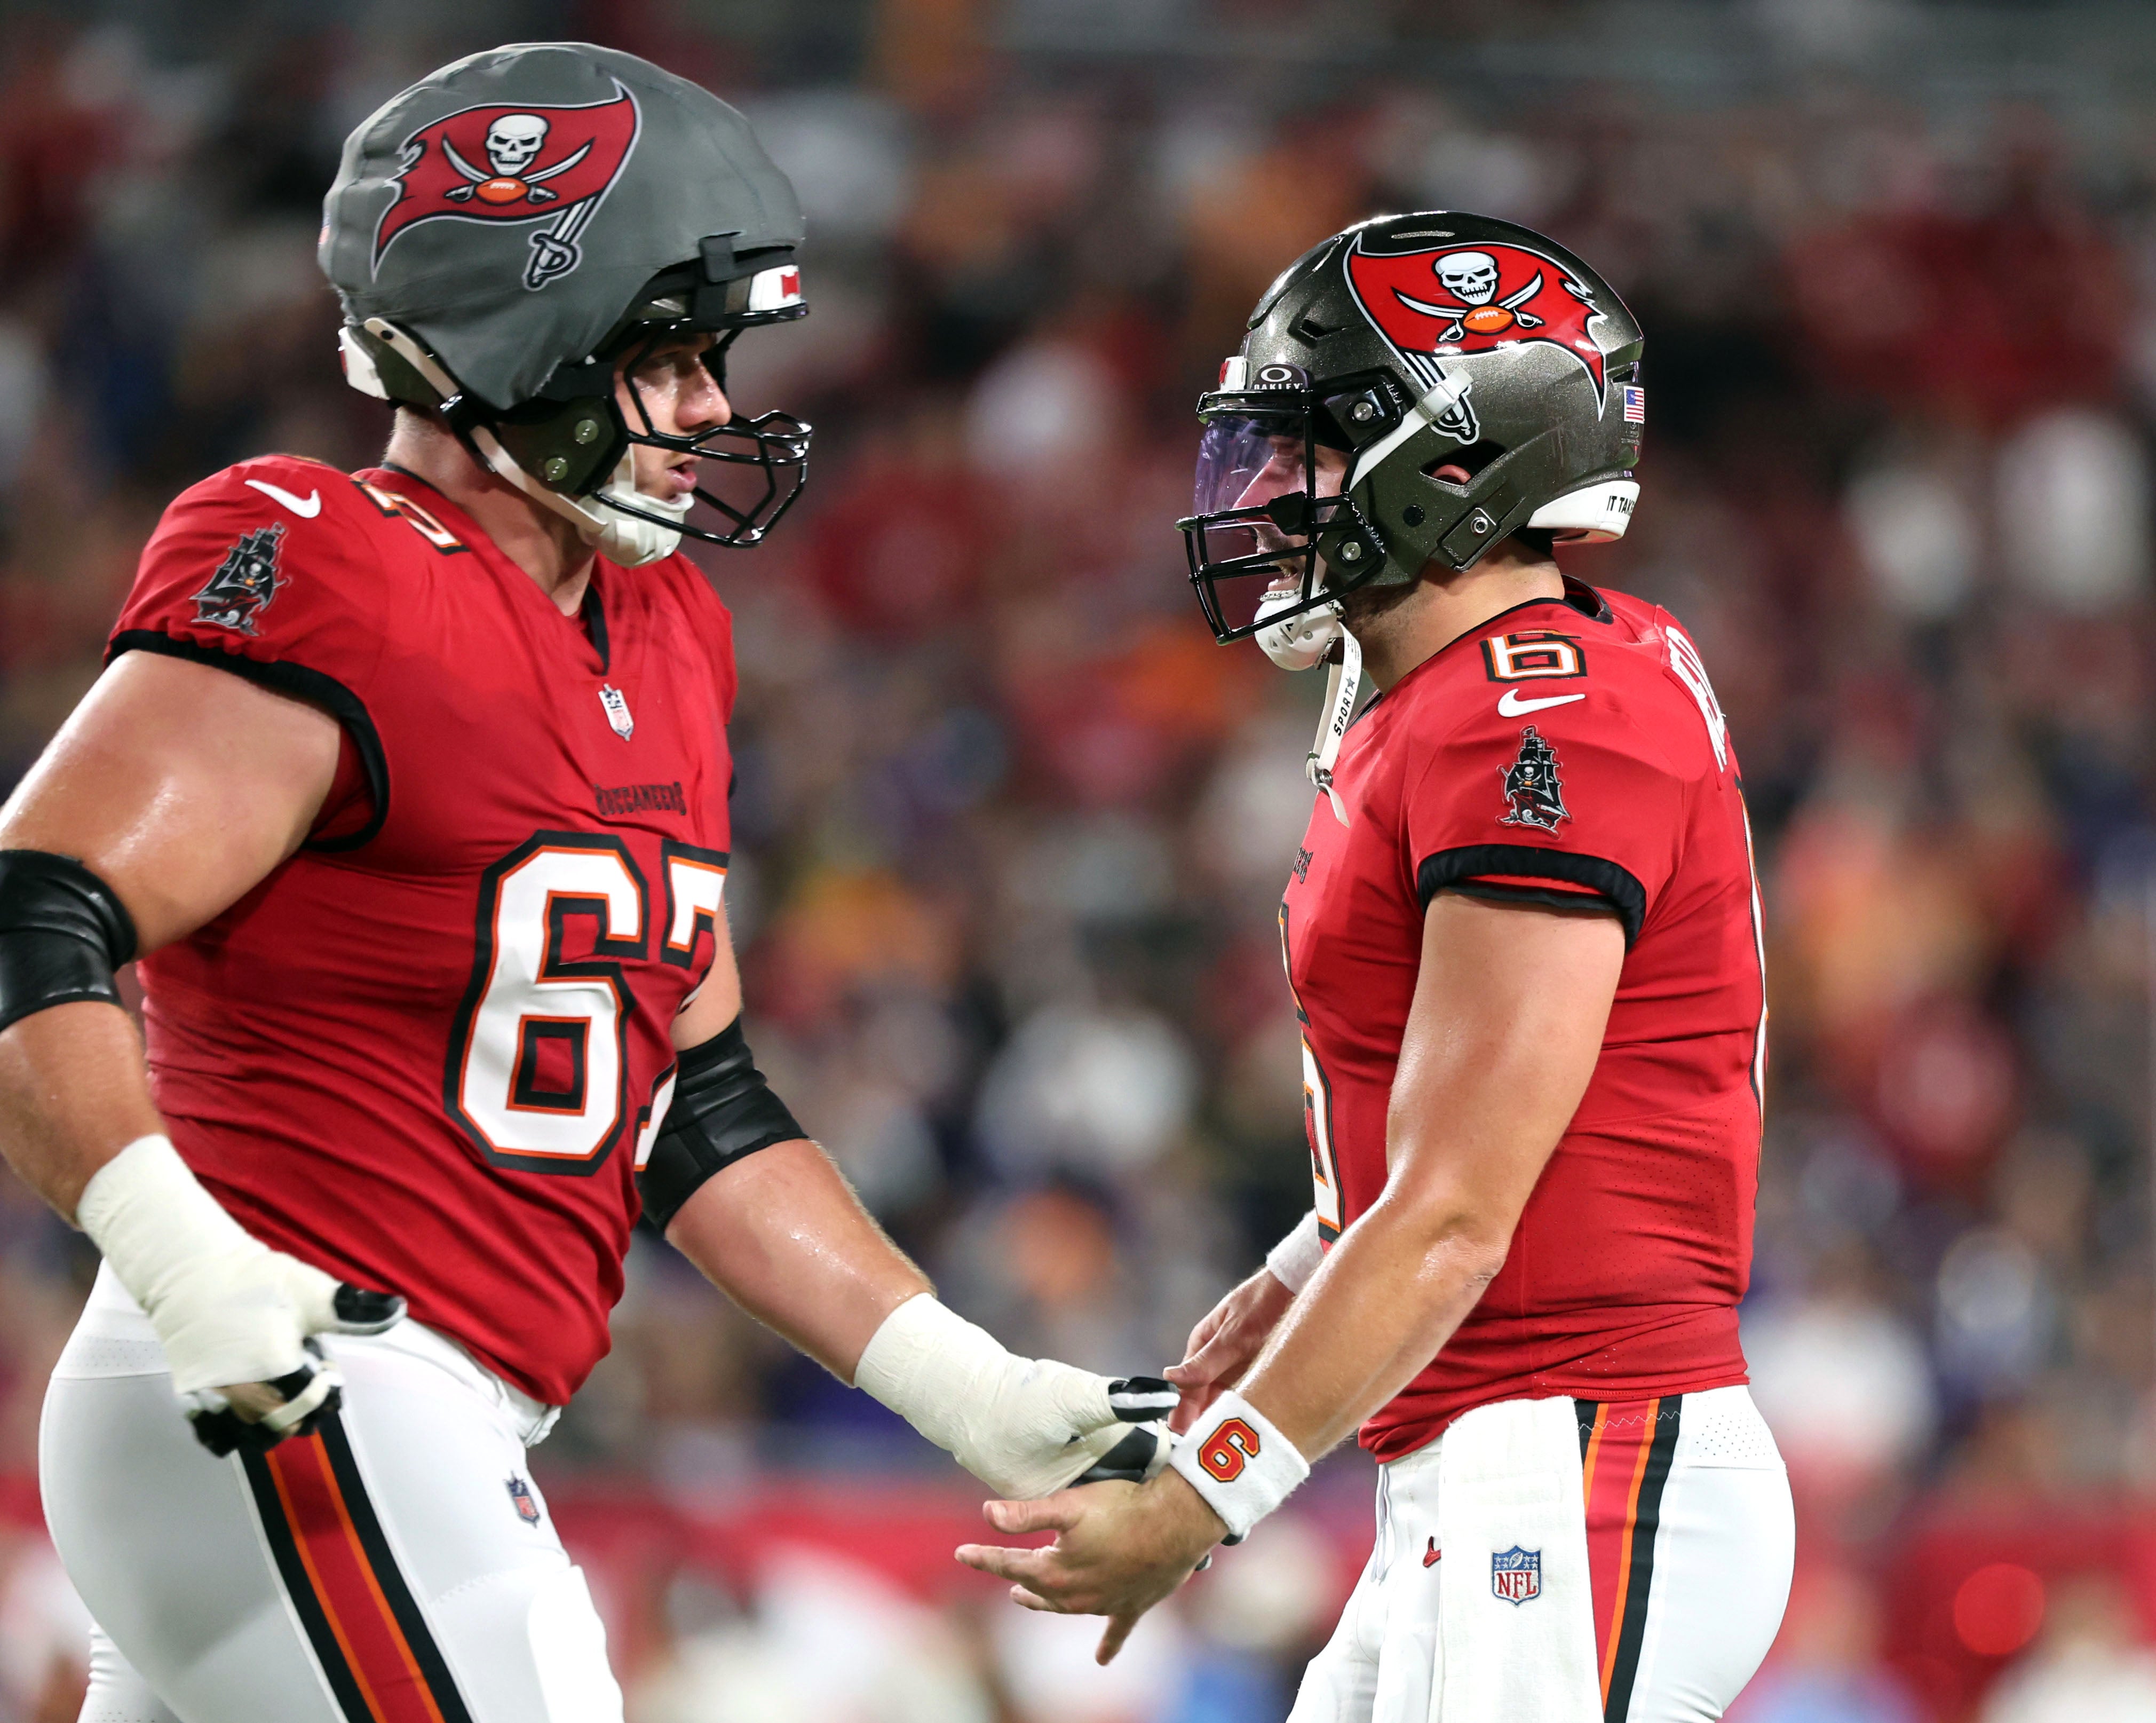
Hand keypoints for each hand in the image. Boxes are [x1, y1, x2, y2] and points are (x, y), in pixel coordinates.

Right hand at [159, 1252, 404, 1455]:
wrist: (191, 1272)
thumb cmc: (254, 1279)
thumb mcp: (312, 1291)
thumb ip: (354, 1310)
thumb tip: (398, 1309)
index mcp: (277, 1367)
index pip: (312, 1403)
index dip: (327, 1397)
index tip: (330, 1385)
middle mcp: (242, 1389)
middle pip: (283, 1425)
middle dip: (303, 1415)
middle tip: (310, 1398)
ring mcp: (212, 1395)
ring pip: (251, 1434)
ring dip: (271, 1426)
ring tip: (281, 1405)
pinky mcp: (190, 1395)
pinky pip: (213, 1434)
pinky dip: (231, 1433)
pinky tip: (245, 1417)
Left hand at [956, 1469, 1226, 1662]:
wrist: (1174, 1524)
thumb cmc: (1121, 1509)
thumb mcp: (1068, 1505)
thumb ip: (1026, 1513)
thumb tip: (986, 1513)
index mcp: (1054, 1571)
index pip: (1008, 1564)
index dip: (983, 1557)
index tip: (960, 1554)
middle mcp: (1074, 1595)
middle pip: (1036, 1589)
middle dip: (1017, 1582)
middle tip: (1005, 1582)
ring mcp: (1103, 1604)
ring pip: (1065, 1607)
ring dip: (1047, 1604)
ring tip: (1029, 1599)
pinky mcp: (1131, 1605)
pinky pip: (1115, 1631)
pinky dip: (1108, 1645)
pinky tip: (1103, 1661)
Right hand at [1164, 1266, 1293, 1433]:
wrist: (1301, 1284)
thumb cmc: (1264, 1301)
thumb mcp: (1235, 1334)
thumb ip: (1206, 1361)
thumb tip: (1169, 1378)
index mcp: (1203, 1344)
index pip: (1187, 1386)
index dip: (1183, 1414)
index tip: (1183, 1440)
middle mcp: (1218, 1358)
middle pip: (1205, 1398)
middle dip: (1203, 1423)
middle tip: (1204, 1452)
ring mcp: (1239, 1364)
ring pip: (1227, 1399)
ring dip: (1225, 1419)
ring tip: (1226, 1449)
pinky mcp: (1260, 1369)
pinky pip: (1249, 1395)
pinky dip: (1248, 1410)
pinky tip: (1252, 1428)